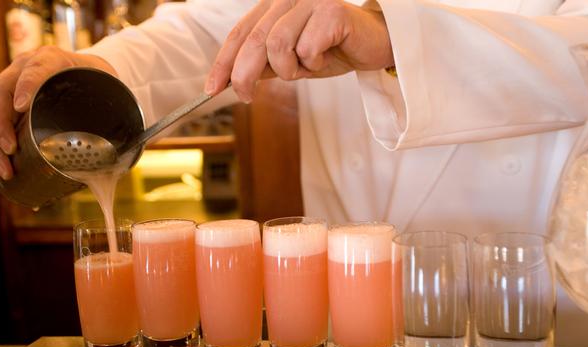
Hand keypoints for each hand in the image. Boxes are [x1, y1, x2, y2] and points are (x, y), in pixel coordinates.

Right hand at [0, 46, 116, 179]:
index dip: (27, 85)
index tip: (22, 106)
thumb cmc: (101, 82)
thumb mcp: (110, 89)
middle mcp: (25, 69)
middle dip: (1, 122)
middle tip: (11, 148)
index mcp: (52, 59)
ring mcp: (14, 87)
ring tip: (7, 169)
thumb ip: (119, 111)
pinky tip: (5, 170)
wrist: (92, 74)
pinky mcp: (11, 107)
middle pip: (1, 91)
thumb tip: (137, 150)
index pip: (35, 68)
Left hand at [204, 0, 393, 101]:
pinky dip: (314, 62)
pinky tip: (327, 56)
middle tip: (246, 97)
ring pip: (278, 45)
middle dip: (245, 74)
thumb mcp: (292, 62)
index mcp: (274, 7)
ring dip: (290, 69)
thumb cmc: (334, 50)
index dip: (223, 62)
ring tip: (306, 68)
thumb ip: (265, 65)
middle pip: (254, 40)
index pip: (240, 33)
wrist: (375, 46)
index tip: (211, 88)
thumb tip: (232, 81)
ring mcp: (310, 2)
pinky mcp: (331, 11)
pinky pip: (308, 48)